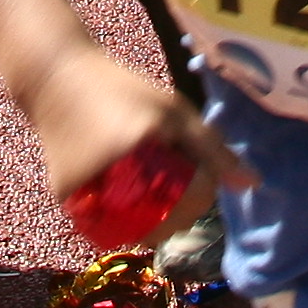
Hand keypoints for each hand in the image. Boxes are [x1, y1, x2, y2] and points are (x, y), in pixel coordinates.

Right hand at [23, 37, 251, 222]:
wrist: (55, 77)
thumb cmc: (123, 89)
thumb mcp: (173, 110)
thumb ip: (212, 149)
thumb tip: (252, 185)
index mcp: (138, 149)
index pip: (188, 199)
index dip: (202, 191)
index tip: (197, 168)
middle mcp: (107, 176)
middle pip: (161, 224)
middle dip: (179, 212)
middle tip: (176, 181)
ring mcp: (81, 192)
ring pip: (133, 230)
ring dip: (152, 219)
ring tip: (155, 190)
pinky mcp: (64, 198)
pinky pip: (106, 223)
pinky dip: (124, 215)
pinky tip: (128, 193)